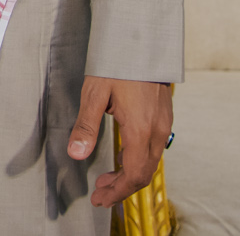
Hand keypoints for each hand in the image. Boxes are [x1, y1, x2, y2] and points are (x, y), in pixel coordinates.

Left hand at [70, 75, 172, 207]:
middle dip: (122, 188)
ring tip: (108, 179)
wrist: (141, 40)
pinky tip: (123, 157)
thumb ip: (86, 126)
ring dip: (130, 175)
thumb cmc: (117, 65)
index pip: (134, 175)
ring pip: (151, 162)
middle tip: (100, 194)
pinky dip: (138, 161)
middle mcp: (156, 131)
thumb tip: (76, 154)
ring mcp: (163, 124)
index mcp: (140, 130)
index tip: (100, 199)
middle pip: (144, 173)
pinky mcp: (163, 116)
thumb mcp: (95, 94)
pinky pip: (154, 148)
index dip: (117, 192)